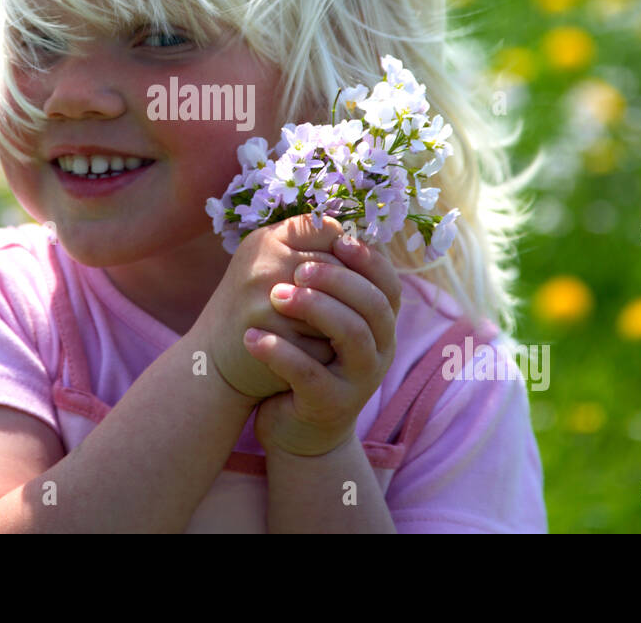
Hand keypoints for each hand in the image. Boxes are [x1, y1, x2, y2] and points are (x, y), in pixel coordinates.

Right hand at [192, 214, 349, 401]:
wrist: (213, 359)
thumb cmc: (250, 306)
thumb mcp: (266, 263)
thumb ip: (306, 243)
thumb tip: (359, 237)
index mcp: (265, 241)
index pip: (331, 231)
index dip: (342, 251)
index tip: (337, 269)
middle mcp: (265, 267)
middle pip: (337, 268)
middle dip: (343, 288)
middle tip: (335, 302)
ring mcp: (270, 304)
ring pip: (339, 304)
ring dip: (342, 317)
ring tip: (330, 325)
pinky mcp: (278, 341)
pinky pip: (329, 340)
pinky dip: (331, 347)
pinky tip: (321, 349)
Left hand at [247, 230, 402, 456]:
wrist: (296, 421)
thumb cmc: (309, 356)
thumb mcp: (321, 317)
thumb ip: (324, 276)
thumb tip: (320, 218)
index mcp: (381, 323)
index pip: (387, 282)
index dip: (366, 258)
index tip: (336, 239)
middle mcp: (381, 350)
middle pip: (372, 304)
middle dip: (336, 279)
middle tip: (297, 267)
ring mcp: (360, 380)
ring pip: (351, 335)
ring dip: (313, 308)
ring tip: (275, 297)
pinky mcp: (333, 405)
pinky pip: (311, 374)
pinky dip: (281, 353)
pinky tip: (253, 337)